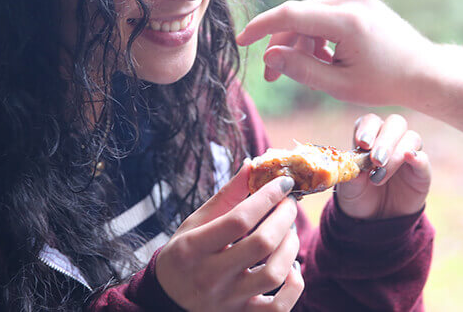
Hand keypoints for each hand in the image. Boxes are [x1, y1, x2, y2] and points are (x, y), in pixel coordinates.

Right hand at [155, 165, 303, 310]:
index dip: (267, 197)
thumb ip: (226, 197)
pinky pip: (279, 308)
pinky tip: (291, 267)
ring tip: (290, 233)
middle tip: (289, 205)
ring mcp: (227, 301)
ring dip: (291, 247)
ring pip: (274, 274)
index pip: (238, 220)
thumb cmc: (185, 253)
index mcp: (193, 248)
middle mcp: (209, 278)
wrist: (168, 298)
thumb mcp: (196, 222)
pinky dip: (294, 286)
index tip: (283, 183)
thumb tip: (252, 166)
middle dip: (284, 217)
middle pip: (261, 244)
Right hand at [236, 0, 437, 107]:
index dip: (261, 27)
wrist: (424, 71)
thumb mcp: (340, 85)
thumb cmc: (385, 84)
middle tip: (271, 76)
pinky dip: (315, 34)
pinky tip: (321, 58)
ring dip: (298, 41)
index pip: (291, 15)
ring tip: (296, 70)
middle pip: (298, 16)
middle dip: (281, 44)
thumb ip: (301, 69)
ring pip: (309, 15)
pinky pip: (324, 13)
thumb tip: (269, 55)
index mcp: (348, 20)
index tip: (241, 41)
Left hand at [336, 114, 430, 219]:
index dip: (368, 128)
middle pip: (395, 124)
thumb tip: (356, 168)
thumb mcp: (349, 189)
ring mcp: (408, 154)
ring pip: (411, 138)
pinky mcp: (421, 171)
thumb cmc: (359, 196)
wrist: (375, 220)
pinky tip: (410, 159)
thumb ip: (352, 176)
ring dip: (397, 154)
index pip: (371, 121)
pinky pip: (424, 159)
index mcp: (369, 138)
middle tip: (376, 160)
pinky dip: (418, 158)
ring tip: (381, 176)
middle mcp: (390, 141)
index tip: (362, 143)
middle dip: (385, 140)